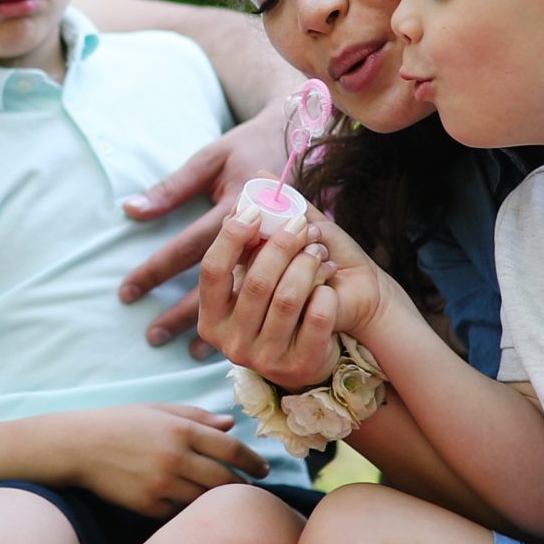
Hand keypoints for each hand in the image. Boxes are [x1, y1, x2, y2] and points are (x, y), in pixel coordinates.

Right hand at [53, 403, 271, 517]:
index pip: (231, 448)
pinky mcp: (147, 505)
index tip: (265, 469)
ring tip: (230, 503)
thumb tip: (231, 423)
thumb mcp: (159, 410)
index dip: (254, 460)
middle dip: (245, 486)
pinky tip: (199, 512)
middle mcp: (175, 457)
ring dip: (221, 503)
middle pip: (225, 479)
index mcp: (181, 429)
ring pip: (206, 501)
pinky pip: (180, 514)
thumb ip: (197, 416)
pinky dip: (192, 513)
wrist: (78, 446)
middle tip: (253, 491)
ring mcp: (161, 484)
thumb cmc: (120, 423)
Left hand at [117, 114, 283, 352]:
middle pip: (213, 281)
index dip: (157, 270)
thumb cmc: (250, 145)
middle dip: (181, 310)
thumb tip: (132, 211)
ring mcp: (278, 245)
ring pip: (241, 293)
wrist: (302, 137)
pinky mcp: (292, 254)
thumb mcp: (212, 159)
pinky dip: (247, 314)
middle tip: (152, 335)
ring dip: (213, 319)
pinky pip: (268, 292)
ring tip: (184, 348)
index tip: (128, 292)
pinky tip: (232, 337)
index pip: (189, 248)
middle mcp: (258, 232)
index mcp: (235, 207)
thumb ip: (174, 187)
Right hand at [196, 208, 395, 388]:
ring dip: (308, 264)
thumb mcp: (271, 264)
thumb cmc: (293, 293)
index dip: (231, 237)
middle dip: (282, 245)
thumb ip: (263, 226)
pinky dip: (326, 290)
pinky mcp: (299, 365)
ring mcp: (265, 359)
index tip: (253, 210)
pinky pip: (317, 317)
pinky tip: (330, 283)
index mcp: (213, 318)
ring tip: (318, 249)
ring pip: (287, 297)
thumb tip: (258, 178)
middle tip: (302, 225)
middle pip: (255, 281)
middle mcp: (232, 343)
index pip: (212, 271)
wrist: (332, 340)